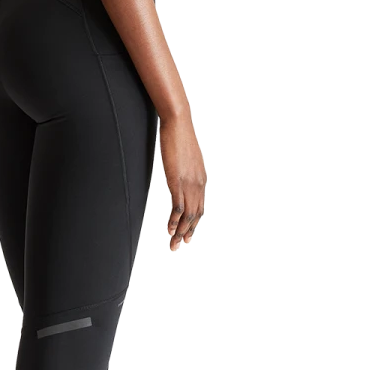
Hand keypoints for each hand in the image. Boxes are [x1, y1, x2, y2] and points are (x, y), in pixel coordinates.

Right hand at [160, 114, 205, 251]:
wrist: (178, 123)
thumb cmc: (178, 136)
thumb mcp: (184, 157)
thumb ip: (184, 169)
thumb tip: (179, 171)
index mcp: (200, 179)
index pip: (200, 207)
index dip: (193, 224)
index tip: (187, 235)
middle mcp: (198, 184)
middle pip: (195, 215)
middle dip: (187, 233)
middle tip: (178, 246)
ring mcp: (190, 184)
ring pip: (188, 216)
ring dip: (180, 232)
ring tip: (173, 244)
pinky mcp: (179, 182)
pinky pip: (178, 208)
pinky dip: (174, 221)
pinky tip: (168, 230)